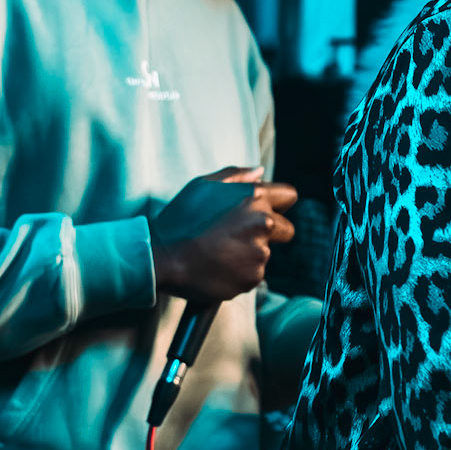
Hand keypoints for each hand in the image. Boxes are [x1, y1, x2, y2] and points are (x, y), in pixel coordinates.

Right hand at [149, 167, 298, 304]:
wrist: (161, 259)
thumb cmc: (179, 220)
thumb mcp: (203, 186)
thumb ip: (236, 176)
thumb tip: (261, 172)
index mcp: (254, 197)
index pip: (288, 196)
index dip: (279, 203)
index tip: (267, 210)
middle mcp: (262, 223)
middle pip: (286, 230)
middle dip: (269, 233)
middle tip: (238, 236)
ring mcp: (259, 253)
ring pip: (265, 253)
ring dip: (249, 253)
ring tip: (218, 252)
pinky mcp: (253, 277)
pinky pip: (253, 274)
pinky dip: (240, 272)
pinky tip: (217, 267)